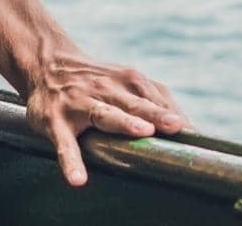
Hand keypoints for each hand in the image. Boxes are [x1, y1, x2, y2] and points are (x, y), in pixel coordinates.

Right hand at [23, 49, 188, 186]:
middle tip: (176, 127)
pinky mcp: (56, 120)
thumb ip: (155, 100)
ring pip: (105, 114)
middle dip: (156, 114)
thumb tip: (190, 129)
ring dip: (124, 123)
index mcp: (128, 81)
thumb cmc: (97, 80)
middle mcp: (106, 89)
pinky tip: (77, 179)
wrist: (47, 62)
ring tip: (142, 133)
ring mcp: (81, 104)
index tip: (194, 135)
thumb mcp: (126, 81)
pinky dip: (71, 161)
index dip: (174, 116)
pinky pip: (64, 143)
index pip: (156, 98)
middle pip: (136, 104)